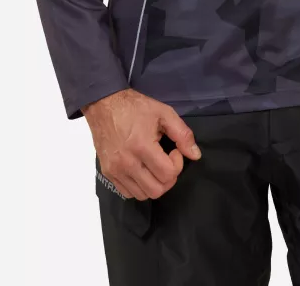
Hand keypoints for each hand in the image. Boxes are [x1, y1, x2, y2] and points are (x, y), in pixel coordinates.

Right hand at [82, 87, 201, 199]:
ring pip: (142, 195)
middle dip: (168, 178)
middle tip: (167, 161)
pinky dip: (139, 186)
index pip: (168, 174)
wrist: (104, 104)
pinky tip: (142, 170)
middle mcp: (127, 163)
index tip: (174, 150)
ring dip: (154, 184)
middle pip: (156, 190)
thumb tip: (195, 155)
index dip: (177, 164)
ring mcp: (115, 170)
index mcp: (142, 146)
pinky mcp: (107, 173)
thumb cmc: (135, 107)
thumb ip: (182, 134)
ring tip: (154, 166)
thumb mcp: (164, 112)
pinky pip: (128, 193)